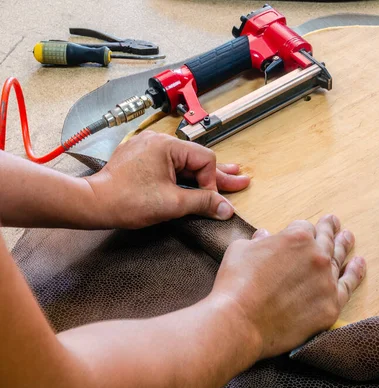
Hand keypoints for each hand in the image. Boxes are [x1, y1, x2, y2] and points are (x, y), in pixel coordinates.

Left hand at [83, 131, 249, 228]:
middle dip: (217, 175)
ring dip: (201, 175)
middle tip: (239, 180)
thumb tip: (227, 208)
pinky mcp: (142, 158)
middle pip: (196, 159)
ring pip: (184, 162)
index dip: (212, 182)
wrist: (93, 203)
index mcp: (167, 146)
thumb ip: (203, 203)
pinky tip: (194, 181)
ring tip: (225, 178)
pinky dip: (183, 175)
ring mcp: (149, 148)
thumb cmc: (126, 200)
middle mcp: (158, 141)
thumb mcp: (172, 204)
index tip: (210, 202)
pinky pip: (170, 165)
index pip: (205, 160)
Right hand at [209, 214, 365, 358]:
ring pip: (339, 259)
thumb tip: (265, 236)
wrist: (239, 321)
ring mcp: (326, 281)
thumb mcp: (241, 250)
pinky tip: (359, 264)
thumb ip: (258, 241)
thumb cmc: (235, 283)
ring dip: (344, 245)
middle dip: (329, 229)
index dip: (300, 230)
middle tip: (334, 222)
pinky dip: (355, 273)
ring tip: (348, 237)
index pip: (305, 227)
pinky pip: (348, 285)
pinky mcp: (331, 306)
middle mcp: (317, 255)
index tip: (300, 232)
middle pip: (326, 239)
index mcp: (297, 237)